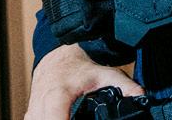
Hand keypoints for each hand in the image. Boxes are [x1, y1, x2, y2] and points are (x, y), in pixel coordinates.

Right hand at [25, 43, 143, 119]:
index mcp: (57, 95)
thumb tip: (142, 97)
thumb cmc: (80, 67)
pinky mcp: (29, 117)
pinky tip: (63, 119)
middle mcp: (40, 106)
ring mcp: (32, 113)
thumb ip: (124, 86)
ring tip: (77, 119)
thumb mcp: (104, 74)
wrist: (57, 58)